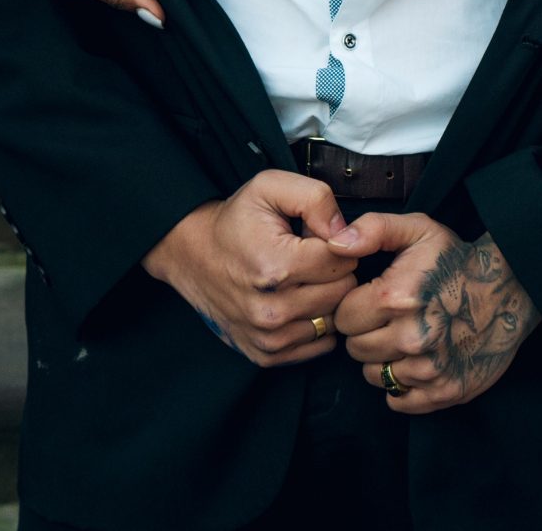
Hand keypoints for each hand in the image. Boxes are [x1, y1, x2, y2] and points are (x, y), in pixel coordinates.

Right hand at [142, 171, 357, 366]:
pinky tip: (298, 301)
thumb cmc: (236, 220)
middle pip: (341, 293)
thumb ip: (316, 199)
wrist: (193, 253)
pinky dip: (316, 323)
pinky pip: (319, 345)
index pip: (343, 261)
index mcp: (277, 266)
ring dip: (326, 299)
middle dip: (334, 271)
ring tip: (303, 279)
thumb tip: (347, 233)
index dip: (337, 243)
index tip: (317, 237)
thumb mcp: (270, 187)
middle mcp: (272, 310)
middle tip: (309, 257)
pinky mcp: (266, 354)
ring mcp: (268, 337)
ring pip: (334, 320)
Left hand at [328, 214, 538, 413]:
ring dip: (382, 359)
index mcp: (396, 297)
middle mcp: (411, 337)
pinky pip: (398, 402)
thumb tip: (335, 243)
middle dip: (365, 332)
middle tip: (387, 318)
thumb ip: (371, 229)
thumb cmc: (456, 258)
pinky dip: (401, 385)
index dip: (354, 306)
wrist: (509, 288)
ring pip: (375, 376)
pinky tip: (414, 360)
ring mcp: (429, 369)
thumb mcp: (417, 228)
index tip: (370, 299)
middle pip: (356, 349)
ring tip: (402, 336)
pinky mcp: (445, 392)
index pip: (344, 317)